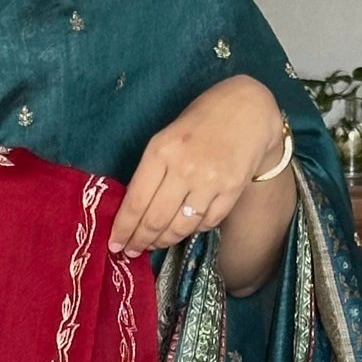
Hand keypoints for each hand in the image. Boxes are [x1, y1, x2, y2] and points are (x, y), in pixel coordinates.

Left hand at [109, 75, 282, 256]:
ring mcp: (210, 183)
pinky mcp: (231, 192)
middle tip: (132, 250)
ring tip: (154, 244)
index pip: (136, 202)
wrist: (247, 111)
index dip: (123, 229)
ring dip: (164, 241)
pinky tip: (183, 229)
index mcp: (162, 151)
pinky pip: (206, 223)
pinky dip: (192, 230)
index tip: (114, 244)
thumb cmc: (200, 121)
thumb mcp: (167, 137)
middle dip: (140, 241)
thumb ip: (151, 170)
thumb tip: (134, 210)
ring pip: (180, 228)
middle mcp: (184, 169)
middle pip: (156, 220)